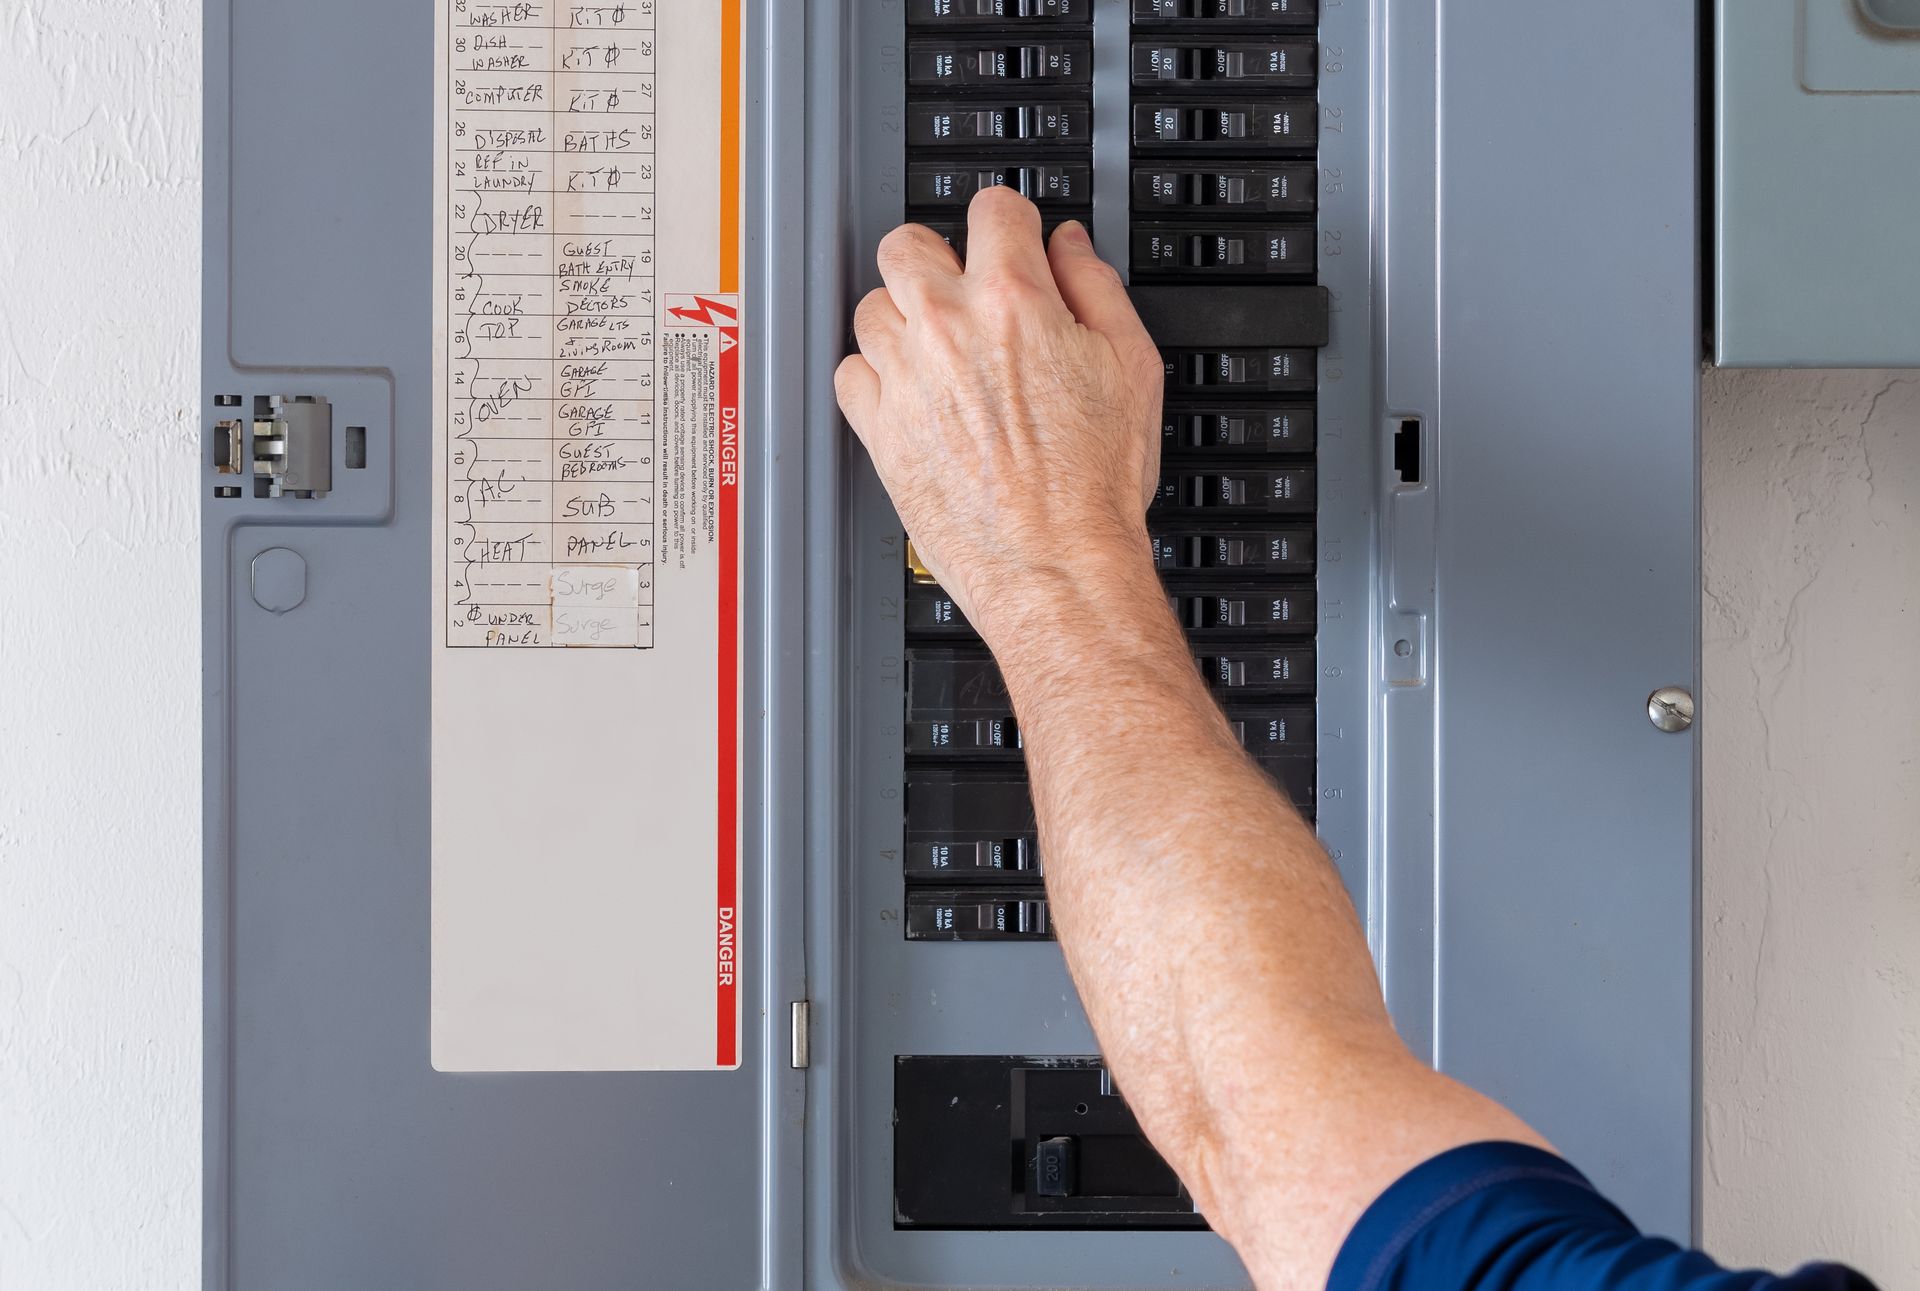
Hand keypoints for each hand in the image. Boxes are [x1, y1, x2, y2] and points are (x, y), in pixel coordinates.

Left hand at [834, 189, 1164, 646]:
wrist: (1056, 565)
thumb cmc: (1095, 485)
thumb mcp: (1133, 365)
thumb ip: (1097, 288)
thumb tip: (1070, 247)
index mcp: (1013, 300)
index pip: (992, 209)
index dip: (1010, 221)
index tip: (1012, 239)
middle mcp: (947, 329)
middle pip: (906, 244)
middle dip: (937, 257)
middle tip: (962, 288)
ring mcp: (904, 378)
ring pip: (871, 306)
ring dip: (902, 318)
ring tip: (938, 350)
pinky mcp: (879, 429)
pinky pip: (849, 372)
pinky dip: (874, 376)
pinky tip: (911, 392)